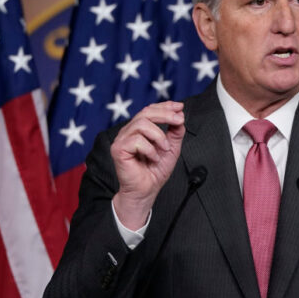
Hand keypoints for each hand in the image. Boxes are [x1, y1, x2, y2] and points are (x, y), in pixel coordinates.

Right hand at [110, 101, 184, 228]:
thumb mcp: (171, 149)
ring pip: (141, 123)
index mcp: (139, 129)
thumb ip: (175, 133)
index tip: (179, 107)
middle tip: (179, 120)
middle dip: (165, 114)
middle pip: (145, 112)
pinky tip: (153, 158)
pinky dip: (150, 149)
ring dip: (159, 135)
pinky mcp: (118, 149)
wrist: (146, 191)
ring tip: (164, 149)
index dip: (164, 106)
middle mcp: (128, 131)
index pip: (149, 110)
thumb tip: (180, 117)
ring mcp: (122, 139)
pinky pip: (136, 140)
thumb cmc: (155, 172)